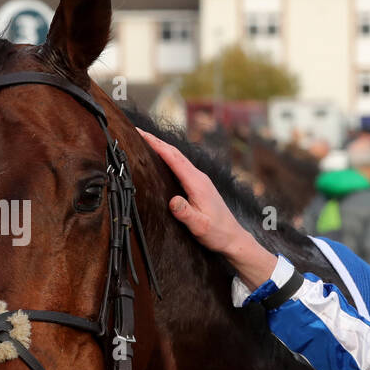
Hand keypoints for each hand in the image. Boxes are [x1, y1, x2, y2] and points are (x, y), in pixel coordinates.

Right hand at [138, 129, 277, 289]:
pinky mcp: (199, 185)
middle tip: (136, 132)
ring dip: (161, 148)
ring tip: (144, 141)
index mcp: (197, 183)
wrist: (233, 238)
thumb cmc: (217, 233)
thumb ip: (186, 214)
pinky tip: (160, 160)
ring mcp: (200, 180)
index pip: (173, 158)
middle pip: (175, 153)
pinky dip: (168, 158)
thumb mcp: (200, 226)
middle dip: (155, 141)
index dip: (156, 144)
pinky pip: (181, 166)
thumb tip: (173, 201)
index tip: (140, 134)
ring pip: (178, 158)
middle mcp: (199, 177)